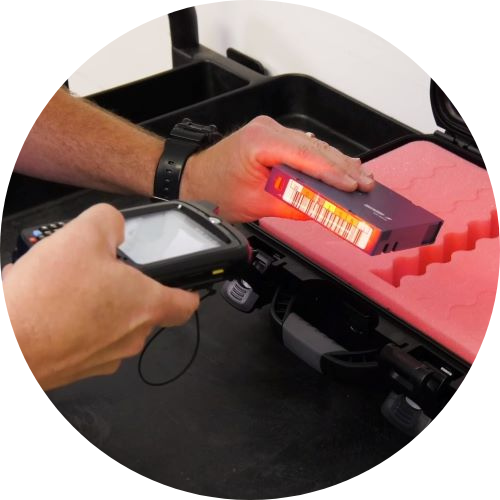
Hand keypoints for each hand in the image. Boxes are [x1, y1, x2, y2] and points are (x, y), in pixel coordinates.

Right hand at [2, 204, 198, 390]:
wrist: (6, 349)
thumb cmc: (49, 297)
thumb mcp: (83, 236)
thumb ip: (108, 222)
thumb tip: (114, 226)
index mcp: (145, 306)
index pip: (186, 304)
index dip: (188, 290)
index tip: (183, 284)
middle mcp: (131, 337)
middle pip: (139, 308)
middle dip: (119, 286)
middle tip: (95, 269)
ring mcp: (103, 358)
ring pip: (105, 321)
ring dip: (87, 300)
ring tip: (55, 282)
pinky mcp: (74, 369)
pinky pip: (78, 336)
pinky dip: (65, 318)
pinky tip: (38, 301)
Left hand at [180, 115, 373, 221]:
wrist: (193, 178)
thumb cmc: (214, 189)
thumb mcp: (255, 205)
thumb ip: (291, 206)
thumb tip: (319, 210)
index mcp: (259, 142)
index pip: (306, 156)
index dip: (333, 172)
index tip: (353, 185)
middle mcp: (266, 129)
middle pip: (315, 149)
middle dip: (343, 168)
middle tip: (366, 183)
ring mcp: (270, 130)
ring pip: (313, 146)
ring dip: (337, 163)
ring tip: (360, 177)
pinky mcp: (272, 136)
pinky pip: (305, 146)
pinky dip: (323, 159)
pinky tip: (341, 166)